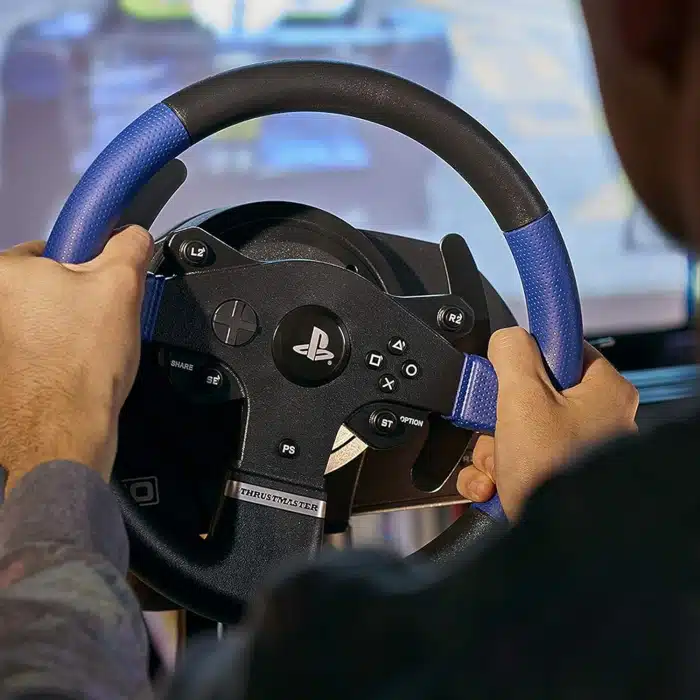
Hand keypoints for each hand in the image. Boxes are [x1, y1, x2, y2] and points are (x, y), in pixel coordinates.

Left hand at [0, 228, 152, 492]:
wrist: (62, 436)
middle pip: (42, 289)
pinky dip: (49, 359)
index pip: (50, 251)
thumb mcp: (121, 287)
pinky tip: (69, 375)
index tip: (102, 293)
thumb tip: (133, 235)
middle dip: (72, 304)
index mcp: (2, 273)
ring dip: (62, 332)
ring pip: (37, 324)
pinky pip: (30, 354)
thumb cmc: (81, 364)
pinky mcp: (1, 375)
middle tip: (99, 328)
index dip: (86, 270)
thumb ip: (128, 247)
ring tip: (85, 356)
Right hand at [457, 328, 638, 519]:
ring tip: (498, 473)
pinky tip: (493, 489)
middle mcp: (595, 420)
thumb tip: (507, 337)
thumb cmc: (553, 477)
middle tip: (496, 432)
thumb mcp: (523, 398)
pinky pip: (515, 462)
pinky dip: (495, 475)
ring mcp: (572, 452)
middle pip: (527, 395)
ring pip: (515, 432)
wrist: (550, 549)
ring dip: (492, 453)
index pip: (559, 349)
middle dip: (497, 421)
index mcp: (603, 392)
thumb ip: (512, 353)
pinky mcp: (551, 478)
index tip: (503, 372)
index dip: (525, 359)